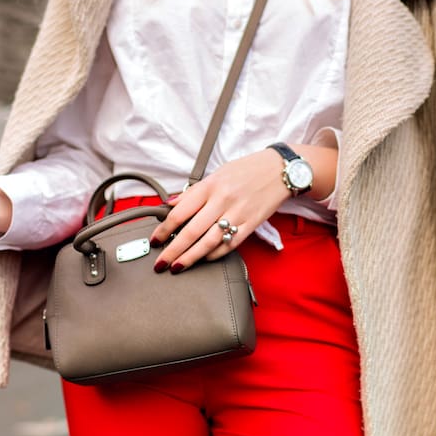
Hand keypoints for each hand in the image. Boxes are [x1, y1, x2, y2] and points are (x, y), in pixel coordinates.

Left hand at [149, 148, 289, 272]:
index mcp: (210, 186)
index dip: (164, 230)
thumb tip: (170, 204)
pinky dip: (215, 254)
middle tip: (161, 263)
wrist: (280, 169)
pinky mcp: (252, 224)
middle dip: (172, 251)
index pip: (180, 212)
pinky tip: (204, 259)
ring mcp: (238, 214)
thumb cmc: (246, 170)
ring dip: (190, 257)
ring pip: (209, 242)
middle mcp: (222, 200)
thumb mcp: (216, 174)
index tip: (155, 241)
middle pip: (191, 232)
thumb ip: (193, 192)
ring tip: (177, 266)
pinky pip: (230, 244)